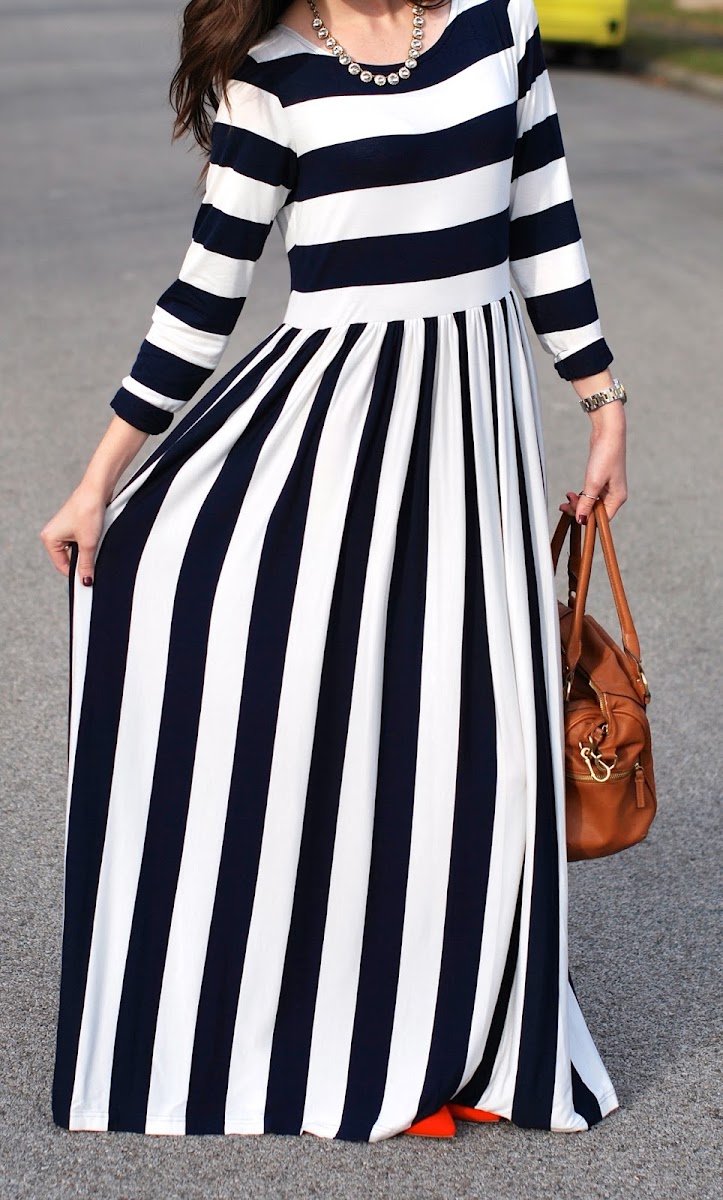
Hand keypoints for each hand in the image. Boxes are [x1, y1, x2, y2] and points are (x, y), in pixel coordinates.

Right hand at [39, 484, 108, 584]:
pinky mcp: (74, 524)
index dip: (76, 573)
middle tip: (94, 556)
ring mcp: (63, 529)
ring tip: (95, 541)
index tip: (89, 580)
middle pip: (69, 559)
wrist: (97, 490)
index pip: (62, 566)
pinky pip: (80, 541)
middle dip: (83, 560)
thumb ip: (86, 564)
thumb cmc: (87, 511)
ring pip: (76, 550)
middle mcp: (53, 534)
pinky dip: (89, 542)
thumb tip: (85, 581)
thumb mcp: (88, 544)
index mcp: (49, 539)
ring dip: (87, 550)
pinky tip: (96, 535)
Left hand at [559, 399, 626, 524]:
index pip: (602, 519)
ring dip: (578, 502)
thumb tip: (582, 520)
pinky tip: (571, 493)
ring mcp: (609, 487)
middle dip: (579, 510)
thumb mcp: (593, 482)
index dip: (587, 520)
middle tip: (564, 504)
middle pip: (596, 511)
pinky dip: (581, 495)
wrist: (608, 432)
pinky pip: (590, 494)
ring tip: (566, 497)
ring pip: (591, 503)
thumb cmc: (605, 455)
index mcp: (618, 498)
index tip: (571, 515)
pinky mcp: (602, 479)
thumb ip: (586, 503)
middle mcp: (615, 494)